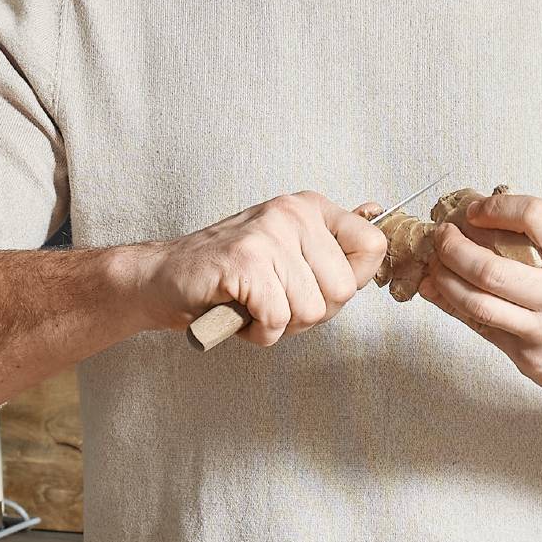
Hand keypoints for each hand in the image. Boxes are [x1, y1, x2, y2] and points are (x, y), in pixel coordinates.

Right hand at [137, 192, 385, 346]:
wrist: (162, 279)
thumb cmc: (227, 273)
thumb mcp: (286, 250)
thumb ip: (331, 243)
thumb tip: (378, 213)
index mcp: (309, 208)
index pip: (372, 245)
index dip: (349, 282)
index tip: (312, 285)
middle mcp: (292, 213)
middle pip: (344, 290)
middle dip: (310, 313)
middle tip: (272, 302)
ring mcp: (269, 235)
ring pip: (311, 310)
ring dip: (280, 325)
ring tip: (252, 306)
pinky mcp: (246, 262)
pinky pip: (278, 319)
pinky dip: (258, 333)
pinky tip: (239, 314)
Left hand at [410, 192, 541, 406]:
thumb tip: (485, 217)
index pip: (533, 216)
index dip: (495, 207)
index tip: (475, 208)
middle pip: (490, 269)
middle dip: (452, 248)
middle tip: (440, 236)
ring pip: (476, 304)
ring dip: (445, 279)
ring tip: (435, 263)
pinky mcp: (531, 360)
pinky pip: (483, 329)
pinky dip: (456, 306)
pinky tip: (443, 290)